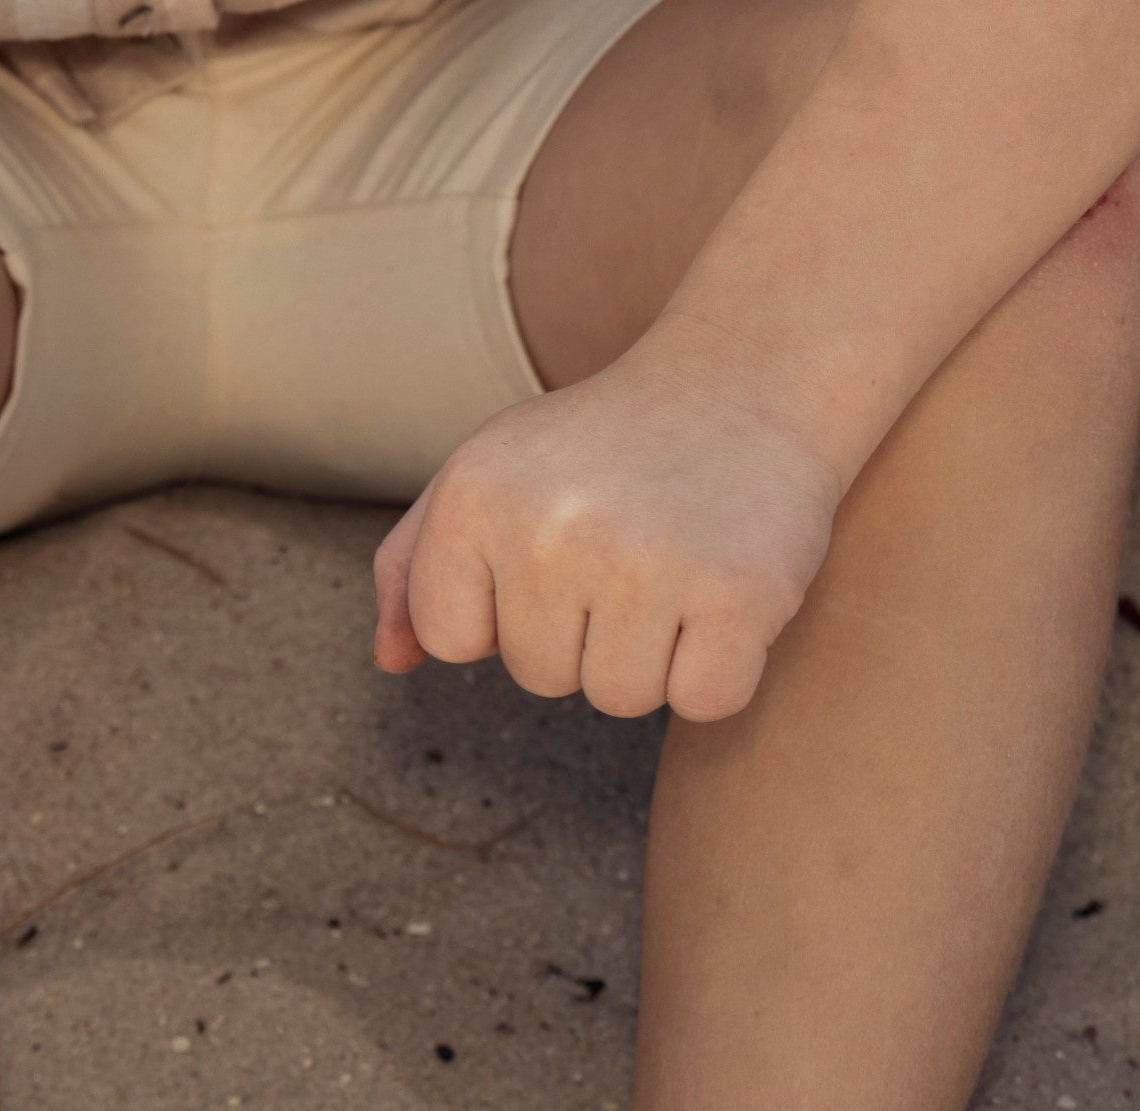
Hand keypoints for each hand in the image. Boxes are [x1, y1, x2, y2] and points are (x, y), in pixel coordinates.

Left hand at [371, 330, 841, 722]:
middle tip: (631, 545)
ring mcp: (645, 564)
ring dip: (651, 655)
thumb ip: (415, 564)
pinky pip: (703, 703)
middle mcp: (551, 530)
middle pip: (540, 676)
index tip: (554, 545)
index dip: (503, 609)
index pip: (451, 638)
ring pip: (618, 698)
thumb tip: (391, 661)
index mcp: (475, 496)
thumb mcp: (492, 471)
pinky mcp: (737, 595)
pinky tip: (724, 594)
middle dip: (585, 630)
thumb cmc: (607, 444)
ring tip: (675, 566)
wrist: (748, 378)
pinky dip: (718, 670)